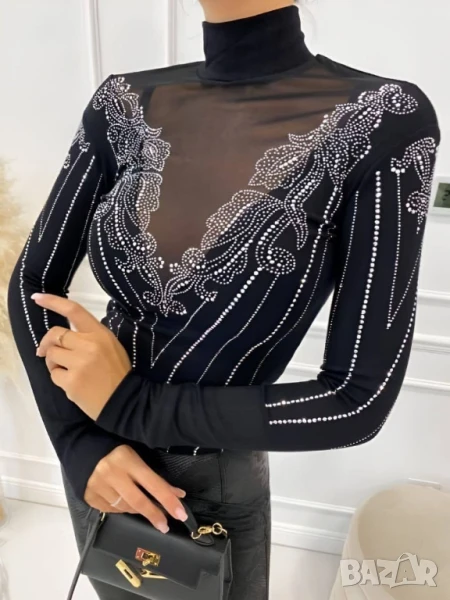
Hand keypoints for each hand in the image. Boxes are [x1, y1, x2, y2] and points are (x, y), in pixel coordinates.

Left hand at [31, 293, 130, 418]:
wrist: (125, 401)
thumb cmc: (118, 372)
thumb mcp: (111, 346)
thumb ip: (90, 337)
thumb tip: (63, 336)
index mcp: (100, 334)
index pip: (74, 311)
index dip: (53, 302)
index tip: (38, 298)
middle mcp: (89, 345)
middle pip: (55, 334)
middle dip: (47, 343)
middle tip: (45, 352)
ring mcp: (79, 363)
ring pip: (51, 355)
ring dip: (54, 362)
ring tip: (67, 370)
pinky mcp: (71, 381)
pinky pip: (53, 374)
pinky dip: (59, 378)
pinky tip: (72, 382)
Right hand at [85, 445, 187, 533]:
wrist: (81, 447)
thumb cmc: (116, 449)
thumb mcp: (136, 455)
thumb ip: (154, 476)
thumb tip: (176, 494)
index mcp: (127, 460)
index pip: (153, 484)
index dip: (168, 500)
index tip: (181, 514)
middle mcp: (112, 474)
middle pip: (138, 501)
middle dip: (154, 515)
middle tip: (165, 526)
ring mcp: (98, 487)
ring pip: (124, 508)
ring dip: (138, 510)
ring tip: (144, 508)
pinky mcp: (89, 496)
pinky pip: (110, 510)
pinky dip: (121, 509)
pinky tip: (125, 503)